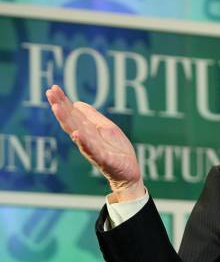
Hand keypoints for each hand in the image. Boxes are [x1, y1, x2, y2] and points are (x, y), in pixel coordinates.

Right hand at [46, 85, 144, 201]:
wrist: (128, 172)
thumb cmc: (116, 150)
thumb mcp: (106, 128)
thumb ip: (92, 117)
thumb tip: (77, 103)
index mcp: (87, 132)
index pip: (72, 115)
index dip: (63, 101)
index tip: (53, 88)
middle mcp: (86, 140)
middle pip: (70, 121)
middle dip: (60, 107)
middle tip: (49, 93)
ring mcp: (94, 149)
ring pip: (77, 133)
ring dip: (66, 120)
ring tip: (56, 107)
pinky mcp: (104, 159)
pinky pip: (92, 150)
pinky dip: (84, 142)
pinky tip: (77, 133)